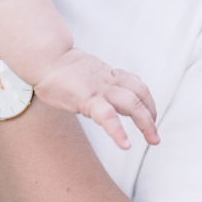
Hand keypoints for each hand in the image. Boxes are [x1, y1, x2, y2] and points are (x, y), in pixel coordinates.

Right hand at [34, 50, 159, 151]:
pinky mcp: (87, 99)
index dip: (148, 102)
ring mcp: (101, 89)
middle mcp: (110, 81)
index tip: (150, 117)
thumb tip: (100, 101)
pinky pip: (108, 116)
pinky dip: (118, 131)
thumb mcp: (86, 74)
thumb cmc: (60, 69)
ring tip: (152, 140)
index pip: (137, 86)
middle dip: (151, 117)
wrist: (46, 57)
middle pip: (140, 95)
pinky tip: (125, 145)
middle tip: (155, 138)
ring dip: (145, 123)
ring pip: (132, 104)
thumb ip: (97, 85)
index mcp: (110, 75)